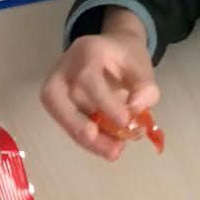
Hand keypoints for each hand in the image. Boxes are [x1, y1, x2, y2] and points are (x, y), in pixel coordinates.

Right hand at [41, 10, 159, 161]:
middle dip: (83, 128)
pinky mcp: (53, 99)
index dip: (105, 103)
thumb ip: (145, 87)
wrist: (110, 47)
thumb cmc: (125, 58)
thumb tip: (136, 110)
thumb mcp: (142, 65)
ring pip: (61, 114)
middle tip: (113, 150)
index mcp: (87, 51)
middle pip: (62, 98)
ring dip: (86, 140)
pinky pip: (64, 122)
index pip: (88, 78)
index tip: (126, 122)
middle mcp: (64, 66)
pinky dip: (84, 139)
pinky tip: (104, 146)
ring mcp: (55, 82)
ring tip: (113, 152)